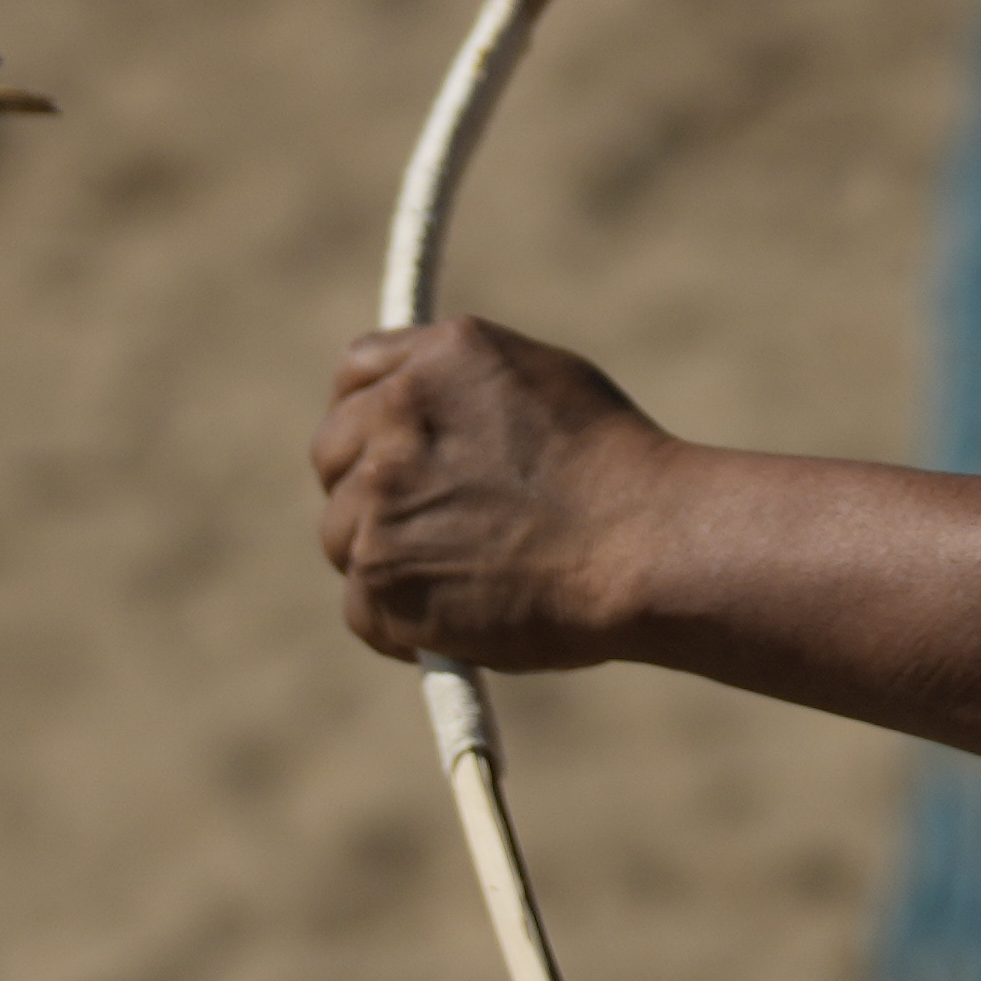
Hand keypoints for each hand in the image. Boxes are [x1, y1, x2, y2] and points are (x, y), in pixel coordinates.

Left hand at [316, 318, 680, 669]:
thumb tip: (426, 411)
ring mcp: (379, 496)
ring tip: (464, 576)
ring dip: (385, 558)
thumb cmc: (621, 471)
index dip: (372, 417)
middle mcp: (395, 416)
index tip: (391, 452)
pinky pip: (362, 606)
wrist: (648, 545)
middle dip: (366, 488)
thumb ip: (463, 387)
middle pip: (333, 454)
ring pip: (341, 535)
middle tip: (427, 526)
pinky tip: (462, 618)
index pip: (356, 374)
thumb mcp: (541, 381)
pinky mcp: (379, 574)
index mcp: (437, 359)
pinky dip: (402, 622)